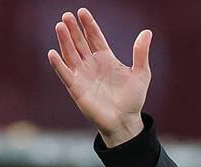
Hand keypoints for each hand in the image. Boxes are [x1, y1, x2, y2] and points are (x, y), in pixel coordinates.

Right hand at [47, 8, 151, 146]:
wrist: (126, 121)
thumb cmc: (133, 99)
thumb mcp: (141, 74)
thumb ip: (141, 53)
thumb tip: (147, 32)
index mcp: (106, 58)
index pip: (95, 37)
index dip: (89, 25)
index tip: (82, 11)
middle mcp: (92, 64)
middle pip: (80, 42)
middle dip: (74, 29)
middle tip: (67, 15)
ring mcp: (82, 75)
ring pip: (70, 54)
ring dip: (64, 41)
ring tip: (60, 26)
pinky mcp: (76, 88)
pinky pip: (65, 74)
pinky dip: (58, 64)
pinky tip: (53, 53)